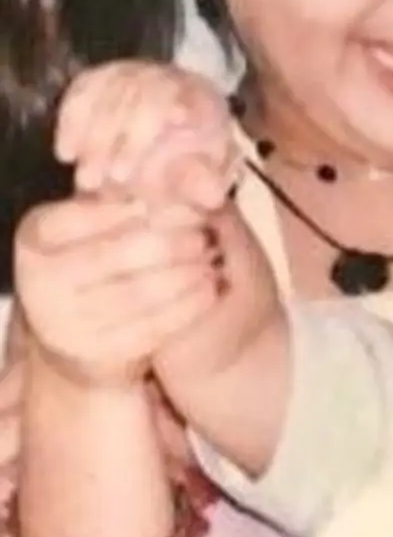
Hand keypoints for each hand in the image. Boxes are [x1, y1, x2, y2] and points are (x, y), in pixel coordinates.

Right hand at [13, 193, 225, 389]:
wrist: (81, 328)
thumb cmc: (100, 256)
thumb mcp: (104, 221)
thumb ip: (137, 196)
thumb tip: (194, 181)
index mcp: (36, 236)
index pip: (90, 213)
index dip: (141, 207)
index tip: (181, 204)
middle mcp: (39, 280)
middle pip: (117, 254)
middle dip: (170, 243)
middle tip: (203, 235)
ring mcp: (63, 322)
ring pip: (138, 294)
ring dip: (184, 275)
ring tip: (212, 261)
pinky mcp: (93, 354)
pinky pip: (149, 329)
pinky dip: (186, 308)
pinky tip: (209, 290)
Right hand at [55, 60, 238, 214]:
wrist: (175, 148)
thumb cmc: (191, 162)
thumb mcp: (202, 175)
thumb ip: (201, 182)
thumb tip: (211, 197)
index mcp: (198, 93)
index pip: (165, 100)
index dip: (139, 136)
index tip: (121, 174)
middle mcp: (165, 75)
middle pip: (128, 96)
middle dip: (106, 143)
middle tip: (93, 184)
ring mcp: (133, 72)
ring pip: (102, 93)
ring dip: (86, 138)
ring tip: (82, 181)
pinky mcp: (104, 77)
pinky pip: (81, 90)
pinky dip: (69, 122)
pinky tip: (66, 155)